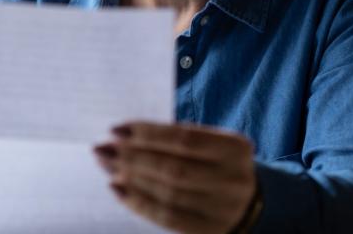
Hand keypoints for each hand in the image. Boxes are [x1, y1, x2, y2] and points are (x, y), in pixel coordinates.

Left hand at [93, 121, 257, 233]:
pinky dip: (138, 203)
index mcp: (234, 148)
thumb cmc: (217, 165)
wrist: (249, 205)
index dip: (147, 133)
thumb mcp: (211, 146)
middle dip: (132, 157)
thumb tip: (124, 137)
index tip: (116, 129)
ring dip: (131, 179)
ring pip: (167, 194)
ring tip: (107, 166)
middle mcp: (233, 179)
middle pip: (173, 168)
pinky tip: (118, 190)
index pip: (184, 138)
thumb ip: (177, 140)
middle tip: (102, 148)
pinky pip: (167, 217)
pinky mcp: (209, 230)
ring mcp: (222, 208)